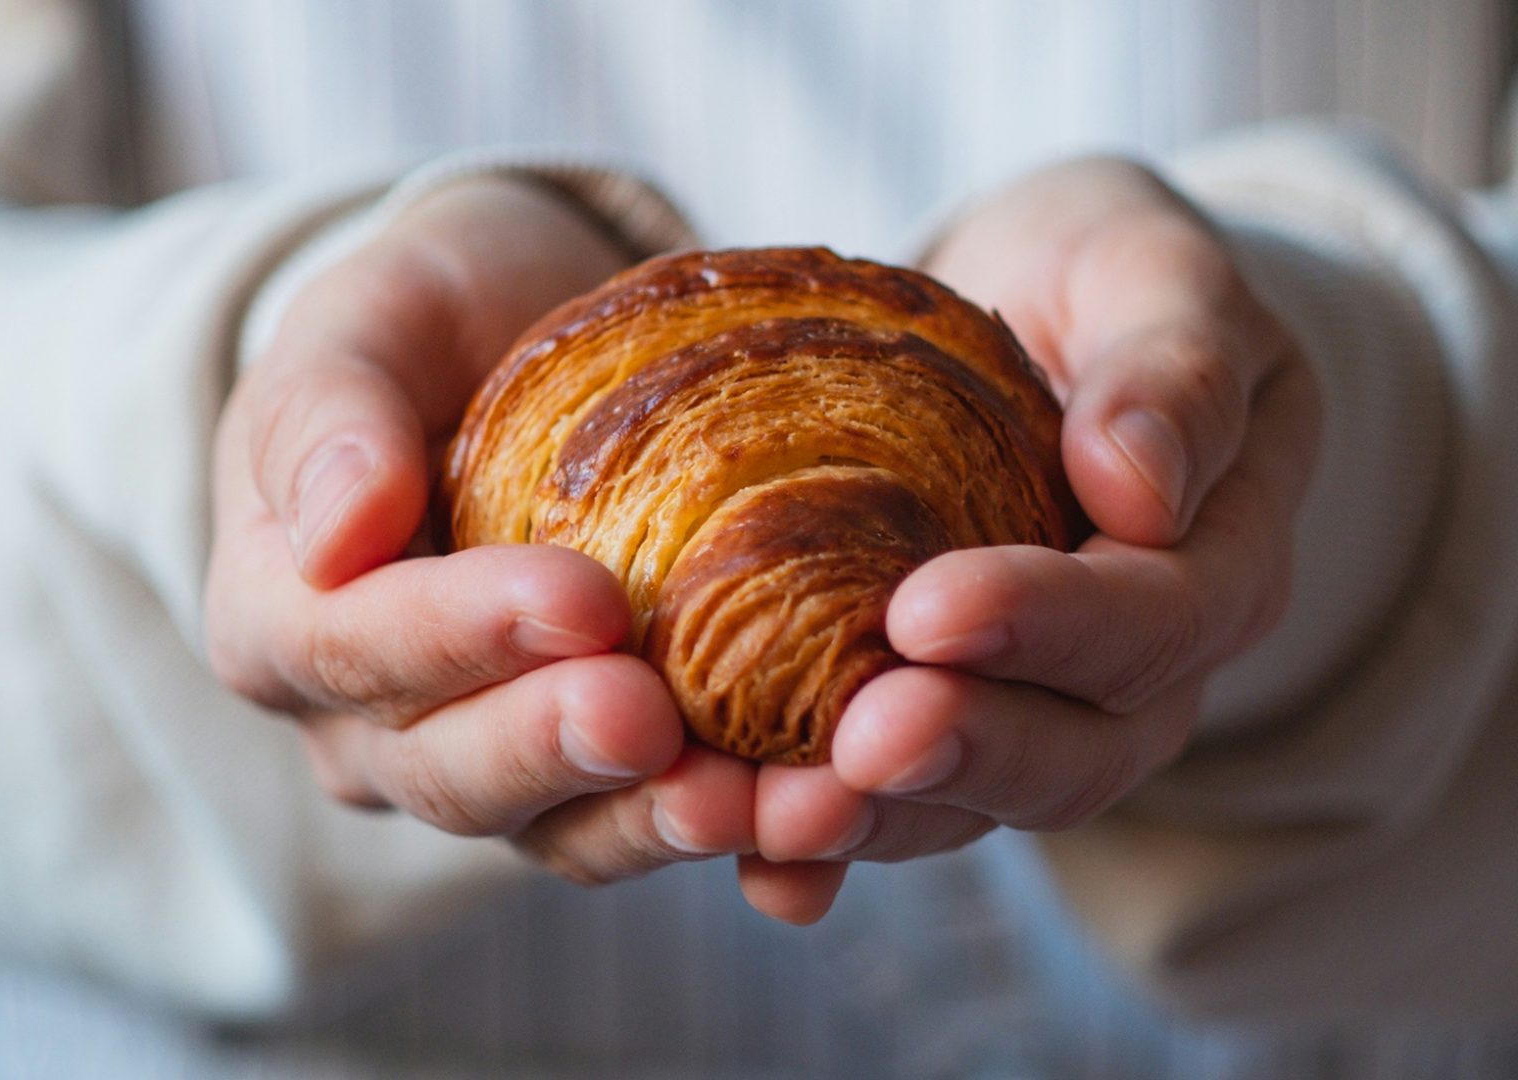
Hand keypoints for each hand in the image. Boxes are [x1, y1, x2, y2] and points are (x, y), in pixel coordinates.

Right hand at [205, 176, 755, 884]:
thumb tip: (333, 533)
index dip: (458, 636)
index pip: (345, 648)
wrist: (530, 351)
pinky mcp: (596, 777)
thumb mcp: (368, 319)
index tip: (581, 600)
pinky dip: (732, 831)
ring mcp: (490, 762)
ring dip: (657, 822)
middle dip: (556, 749)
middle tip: (654, 718)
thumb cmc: (435, 322)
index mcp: (283, 617)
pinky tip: (812, 816)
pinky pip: (649, 822)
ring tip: (761, 801)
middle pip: (450, 771)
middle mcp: (374, 723)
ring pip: (560, 827)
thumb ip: (325, 412)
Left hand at [737, 159, 1321, 919]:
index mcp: (1215, 560)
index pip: (1155, 619)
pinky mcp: (944, 717)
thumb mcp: (1152, 270)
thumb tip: (1142, 487)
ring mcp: (1038, 708)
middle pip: (1076, 749)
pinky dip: (832, 845)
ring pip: (979, 799)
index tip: (927, 610)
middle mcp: (1136, 667)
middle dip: (964, 753)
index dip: (1049, 628)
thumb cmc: (1096, 279)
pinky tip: (757, 866)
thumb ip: (1177, 366)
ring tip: (773, 818)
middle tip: (856, 746)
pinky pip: (900, 798)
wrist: (1028, 318)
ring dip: (880, 821)